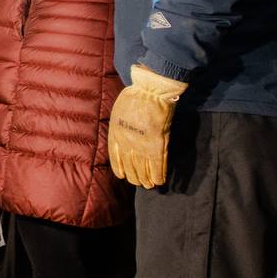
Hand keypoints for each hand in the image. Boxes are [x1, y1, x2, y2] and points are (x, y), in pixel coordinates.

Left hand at [107, 65, 188, 187]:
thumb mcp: (119, 111)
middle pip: (130, 166)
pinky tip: (160, 181)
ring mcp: (141, 146)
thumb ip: (121, 124)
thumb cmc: (135, 96)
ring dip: (147, 179)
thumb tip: (124, 130)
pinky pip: (157, 165)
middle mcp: (126, 144)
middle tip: (140, 183)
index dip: (120, 168)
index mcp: (116, 134)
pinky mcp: (156, 146)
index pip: (116, 158)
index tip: (122, 175)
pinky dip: (159, 174)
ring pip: (143, 169)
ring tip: (150, 185)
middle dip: (135, 177)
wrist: (149, 92)